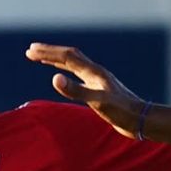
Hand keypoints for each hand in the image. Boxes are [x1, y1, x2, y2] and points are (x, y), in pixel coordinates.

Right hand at [25, 43, 146, 137]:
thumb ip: (76, 90)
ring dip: (56, 60)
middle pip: (69, 56)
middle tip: (30, 51)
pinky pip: (79, 75)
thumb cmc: (121, 112)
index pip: (66, 57)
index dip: (48, 53)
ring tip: (41, 59)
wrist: (141, 120)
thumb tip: (54, 78)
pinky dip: (67, 71)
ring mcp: (98, 80)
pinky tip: (64, 76)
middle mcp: (95, 72)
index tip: (30, 51)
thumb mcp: (97, 102)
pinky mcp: (99, 89)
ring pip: (73, 64)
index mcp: (93, 72)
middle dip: (49, 52)